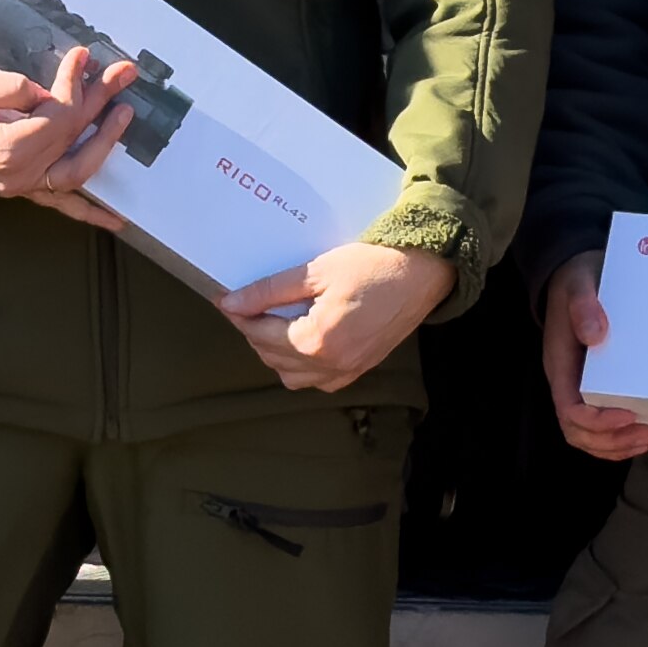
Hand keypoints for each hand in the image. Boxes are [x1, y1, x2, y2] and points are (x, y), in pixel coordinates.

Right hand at [0, 46, 136, 227]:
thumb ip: (5, 86)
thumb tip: (43, 92)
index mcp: (7, 148)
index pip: (58, 115)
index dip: (74, 85)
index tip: (83, 57)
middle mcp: (21, 174)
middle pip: (73, 136)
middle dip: (101, 102)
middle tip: (123, 74)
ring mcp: (22, 186)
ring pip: (77, 171)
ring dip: (105, 143)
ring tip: (124, 115)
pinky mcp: (21, 189)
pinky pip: (60, 205)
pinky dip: (90, 213)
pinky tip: (116, 220)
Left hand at [223, 240, 452, 392]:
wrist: (422, 273)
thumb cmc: (372, 265)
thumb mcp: (316, 271)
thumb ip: (270, 291)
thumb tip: (232, 302)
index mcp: (317, 341)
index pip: (261, 334)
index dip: (240, 315)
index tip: (226, 299)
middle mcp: (330, 365)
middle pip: (272, 357)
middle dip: (255, 333)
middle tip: (249, 306)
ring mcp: (347, 371)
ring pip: (292, 376)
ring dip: (276, 353)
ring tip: (275, 323)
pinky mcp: (360, 369)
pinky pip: (319, 381)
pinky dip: (303, 366)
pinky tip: (303, 340)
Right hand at [542, 255, 647, 460]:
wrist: (573, 275)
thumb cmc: (576, 282)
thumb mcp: (578, 283)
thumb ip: (584, 306)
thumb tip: (596, 334)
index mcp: (560, 365)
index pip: (570, 409)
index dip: (598, 421)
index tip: (628, 414)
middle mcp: (567, 384)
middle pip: (578, 432)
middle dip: (612, 441)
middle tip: (647, 431)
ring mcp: (579, 388)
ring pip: (588, 436)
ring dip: (617, 445)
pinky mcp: (594, 388)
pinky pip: (599, 426)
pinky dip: (620, 438)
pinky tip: (643, 433)